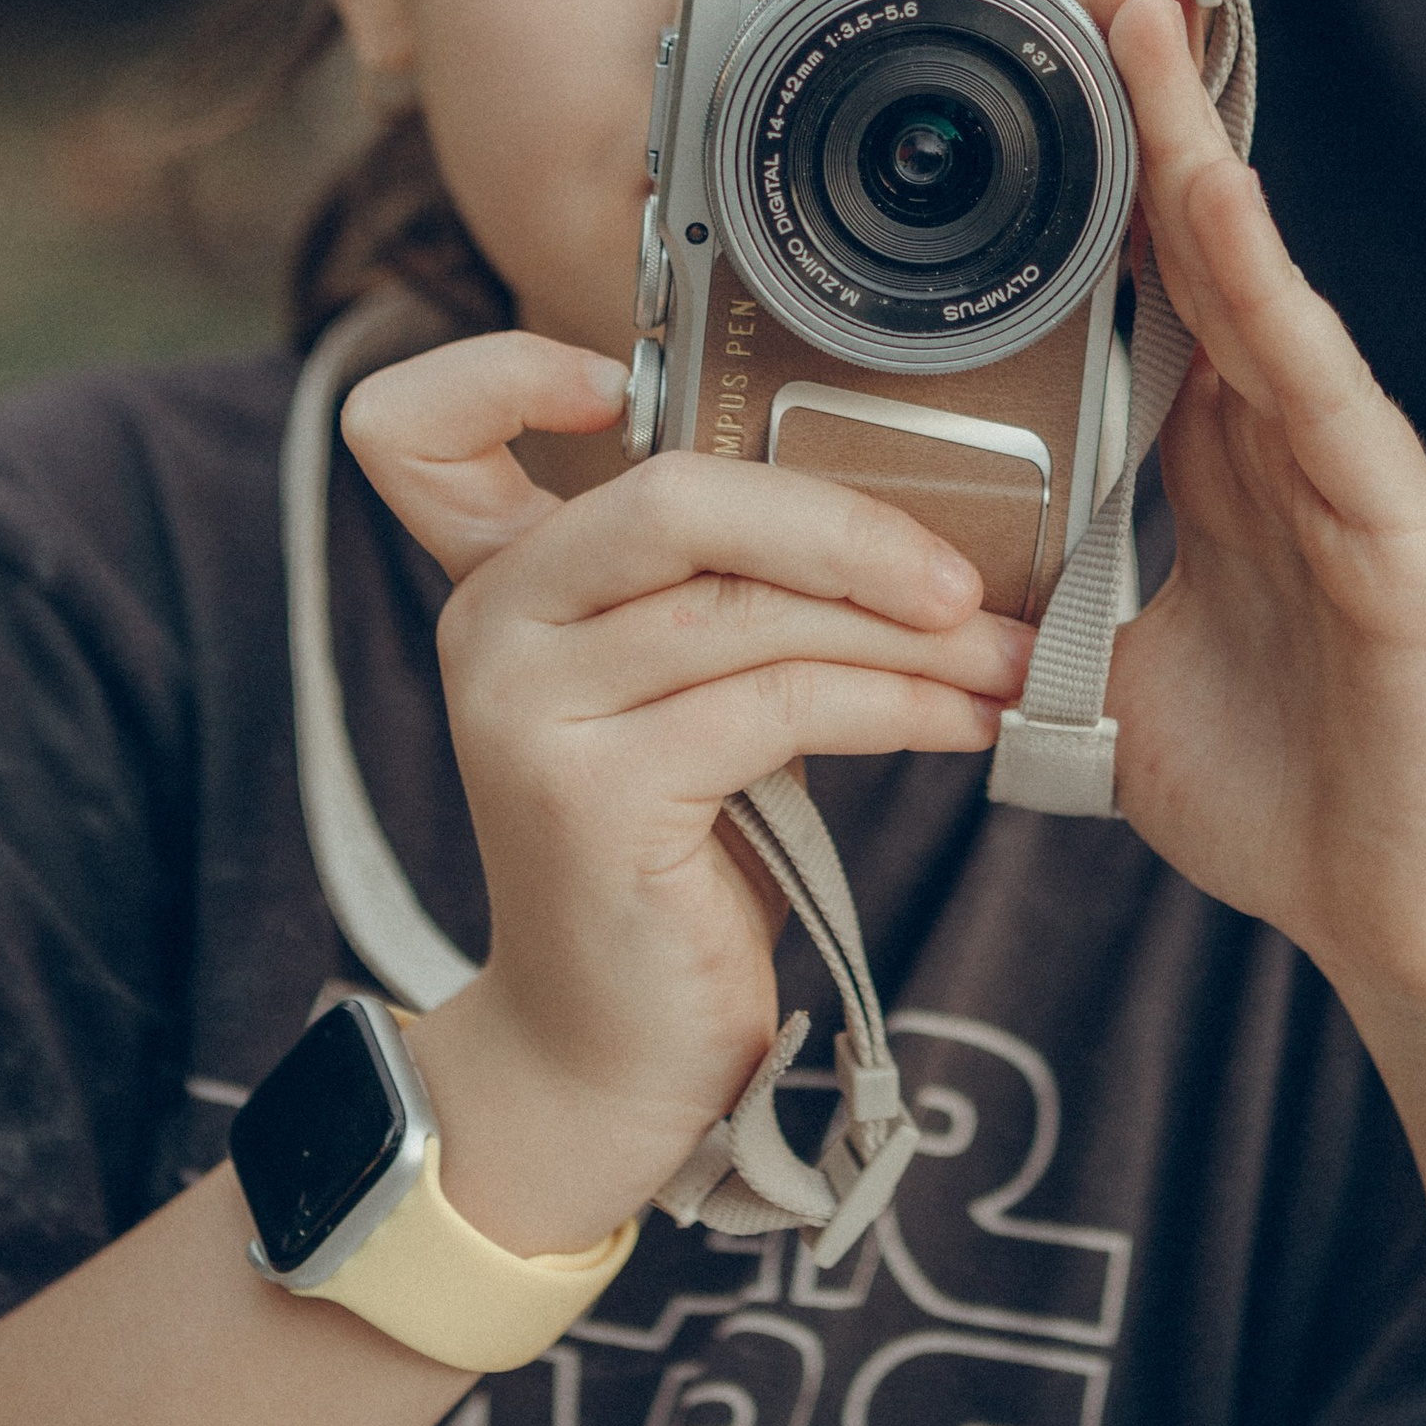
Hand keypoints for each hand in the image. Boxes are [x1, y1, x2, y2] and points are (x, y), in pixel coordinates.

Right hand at [339, 334, 1030, 1249]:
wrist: (607, 1055)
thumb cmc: (669, 857)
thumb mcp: (673, 691)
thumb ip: (713, 589)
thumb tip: (907, 510)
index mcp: (500, 581)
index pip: (417, 431)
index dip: (502, 370)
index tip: (618, 382)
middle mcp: (490, 629)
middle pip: (671, 494)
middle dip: (844, 521)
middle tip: (965, 577)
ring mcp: (529, 712)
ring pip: (751, 608)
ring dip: (911, 633)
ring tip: (1007, 657)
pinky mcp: (596, 797)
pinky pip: (781, 703)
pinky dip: (900, 704)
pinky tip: (967, 719)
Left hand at [1085, 0, 1425, 1044]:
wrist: (1406, 922)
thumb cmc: (1283, 797)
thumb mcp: (1111, 676)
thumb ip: (1033, 598)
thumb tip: (922, 563)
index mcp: (1218, 450)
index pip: (1155, 268)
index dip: (1109, 154)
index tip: (1060, 40)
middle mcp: (1284, 430)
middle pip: (1207, 229)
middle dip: (1152, 91)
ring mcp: (1346, 465)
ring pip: (1259, 272)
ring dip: (1197, 141)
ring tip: (1147, 16)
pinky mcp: (1394, 524)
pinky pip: (1317, 384)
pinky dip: (1267, 287)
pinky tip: (1219, 204)